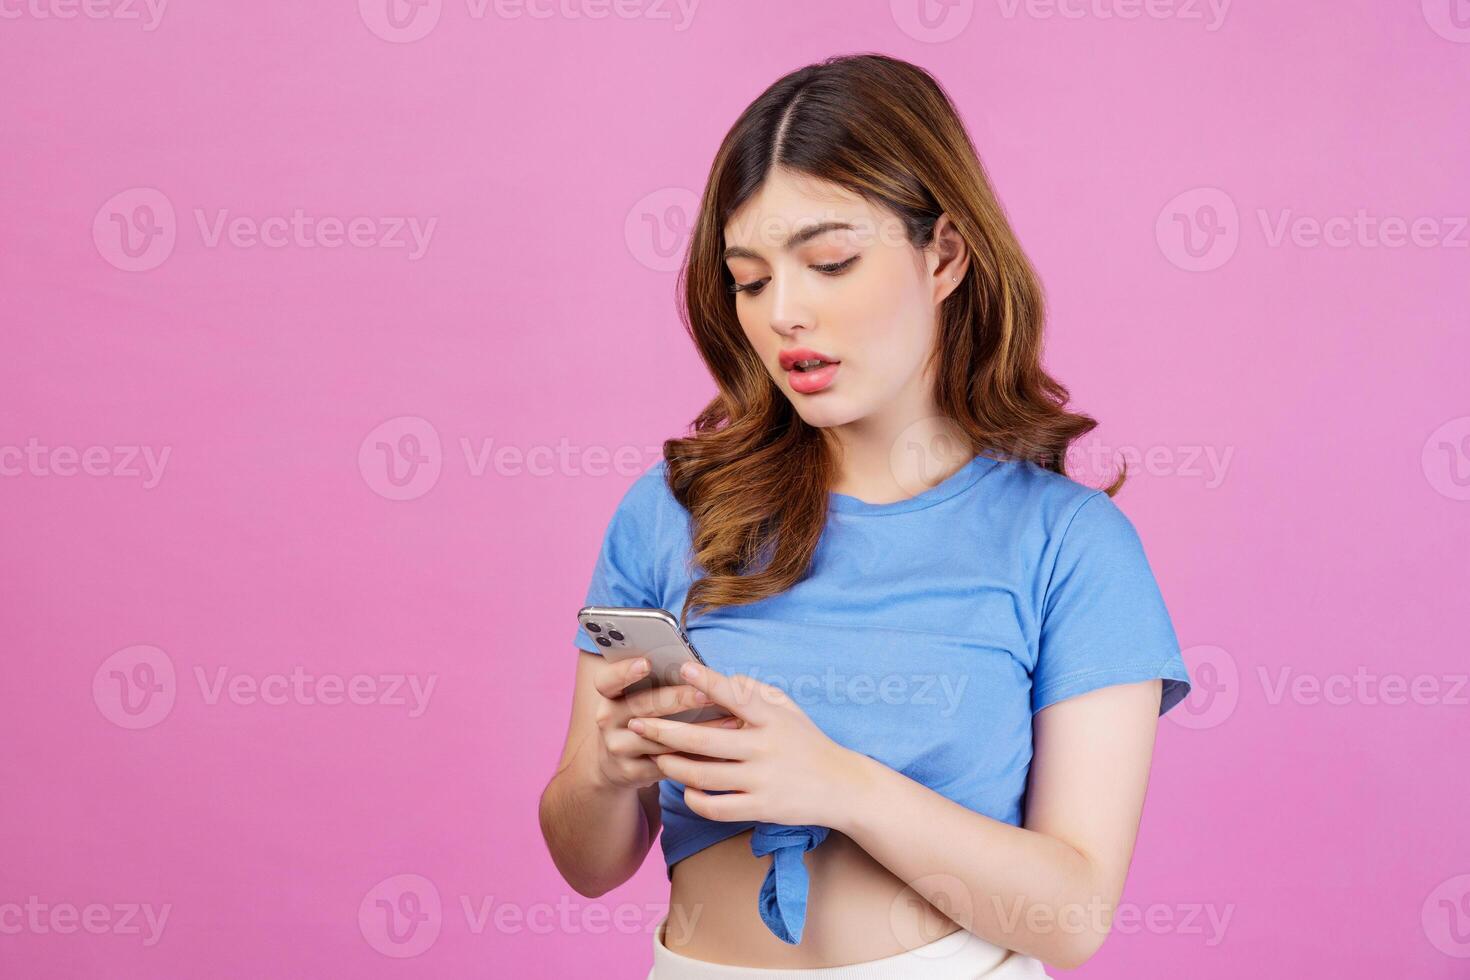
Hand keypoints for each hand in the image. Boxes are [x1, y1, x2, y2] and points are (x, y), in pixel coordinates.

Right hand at [591, 655, 743, 791]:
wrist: (615, 762)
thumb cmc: (640, 715)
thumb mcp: (637, 696)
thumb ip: (659, 681)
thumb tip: (698, 669)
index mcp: (609, 695)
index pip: (608, 680)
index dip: (625, 671)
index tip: (647, 663)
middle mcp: (608, 720)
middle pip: (642, 707)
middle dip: (677, 699)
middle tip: (707, 694)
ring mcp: (619, 748)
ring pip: (661, 738)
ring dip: (700, 730)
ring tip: (730, 721)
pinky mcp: (633, 772)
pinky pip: (671, 764)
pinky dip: (699, 756)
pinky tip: (724, 749)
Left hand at [629, 660, 868, 828]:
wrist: (842, 787)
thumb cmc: (807, 742)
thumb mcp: (788, 709)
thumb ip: (755, 692)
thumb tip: (719, 679)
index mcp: (772, 719)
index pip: (737, 696)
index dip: (708, 681)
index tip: (683, 668)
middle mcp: (765, 748)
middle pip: (705, 741)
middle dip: (665, 731)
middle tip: (637, 722)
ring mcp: (762, 781)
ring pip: (703, 776)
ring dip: (672, 766)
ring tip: (656, 756)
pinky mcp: (760, 808)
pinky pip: (716, 806)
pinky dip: (694, 798)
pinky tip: (684, 788)